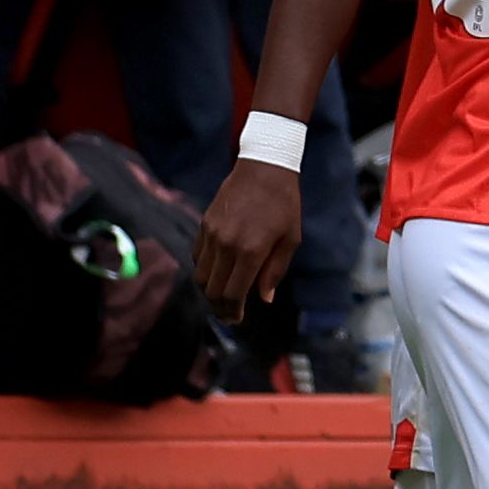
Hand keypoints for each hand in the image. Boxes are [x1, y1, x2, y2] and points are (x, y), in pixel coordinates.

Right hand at [195, 158, 302, 318]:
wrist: (264, 168)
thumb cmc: (284, 204)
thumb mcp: (291, 239)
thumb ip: (275, 271)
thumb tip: (264, 299)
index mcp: (251, 251)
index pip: (233, 293)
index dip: (233, 312)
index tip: (236, 320)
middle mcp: (226, 245)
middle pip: (213, 290)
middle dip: (220, 308)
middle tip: (229, 316)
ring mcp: (211, 234)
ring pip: (201, 275)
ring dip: (210, 291)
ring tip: (223, 298)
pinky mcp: (204, 225)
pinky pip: (197, 257)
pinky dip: (204, 271)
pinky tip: (218, 274)